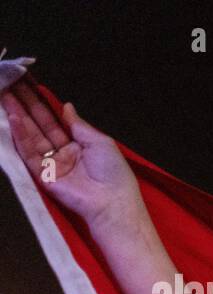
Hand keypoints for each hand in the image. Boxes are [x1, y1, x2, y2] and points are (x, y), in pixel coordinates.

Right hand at [1, 77, 143, 230]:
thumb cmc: (113, 173)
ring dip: (18, 116)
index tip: (28, 86)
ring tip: (5, 95)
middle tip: (9, 85)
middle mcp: (63, 153)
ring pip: (31, 137)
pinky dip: (21, 136)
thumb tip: (66, 106)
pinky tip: (14, 118)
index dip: (41, 104)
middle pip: (39, 126)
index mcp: (79, 145)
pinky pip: (29, 153)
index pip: (55, 121)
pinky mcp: (42, 176)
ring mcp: (52, 164)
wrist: (112, 202)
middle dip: (24, 106)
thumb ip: (79, 124)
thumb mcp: (100, 141)